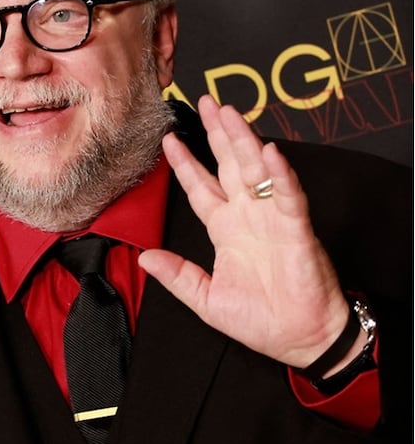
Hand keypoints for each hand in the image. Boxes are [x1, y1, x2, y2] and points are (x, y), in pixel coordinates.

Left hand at [138, 95, 349, 369]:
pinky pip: (289, 197)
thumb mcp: (206, 299)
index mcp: (226, 230)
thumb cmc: (261, 320)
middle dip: (217, 134)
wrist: (298, 341)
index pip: (202, 186)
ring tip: (230, 113)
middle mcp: (248, 217)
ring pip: (256, 171)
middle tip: (207, 103)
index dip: (186, 163)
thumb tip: (144, 259)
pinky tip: (269, 153)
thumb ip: (178, 276)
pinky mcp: (296, 230)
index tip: (169, 139)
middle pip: (229, 166)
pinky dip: (280, 175)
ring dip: (243, 141)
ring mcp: (272, 220)